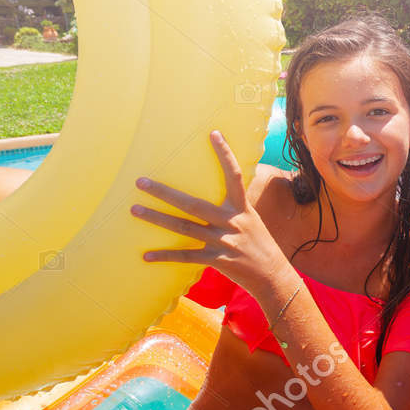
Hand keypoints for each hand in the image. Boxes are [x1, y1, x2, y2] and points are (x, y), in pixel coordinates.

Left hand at [131, 131, 291, 297]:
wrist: (274, 276)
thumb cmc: (260, 246)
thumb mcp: (252, 221)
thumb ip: (233, 208)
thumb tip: (224, 189)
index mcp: (242, 208)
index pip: (234, 175)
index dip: (225, 154)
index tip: (213, 133)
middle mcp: (232, 222)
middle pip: (193, 204)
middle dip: (165, 193)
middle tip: (141, 182)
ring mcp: (223, 242)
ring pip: (184, 228)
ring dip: (157, 219)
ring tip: (135, 210)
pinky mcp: (218, 260)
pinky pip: (186, 257)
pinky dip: (166, 256)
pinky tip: (146, 256)